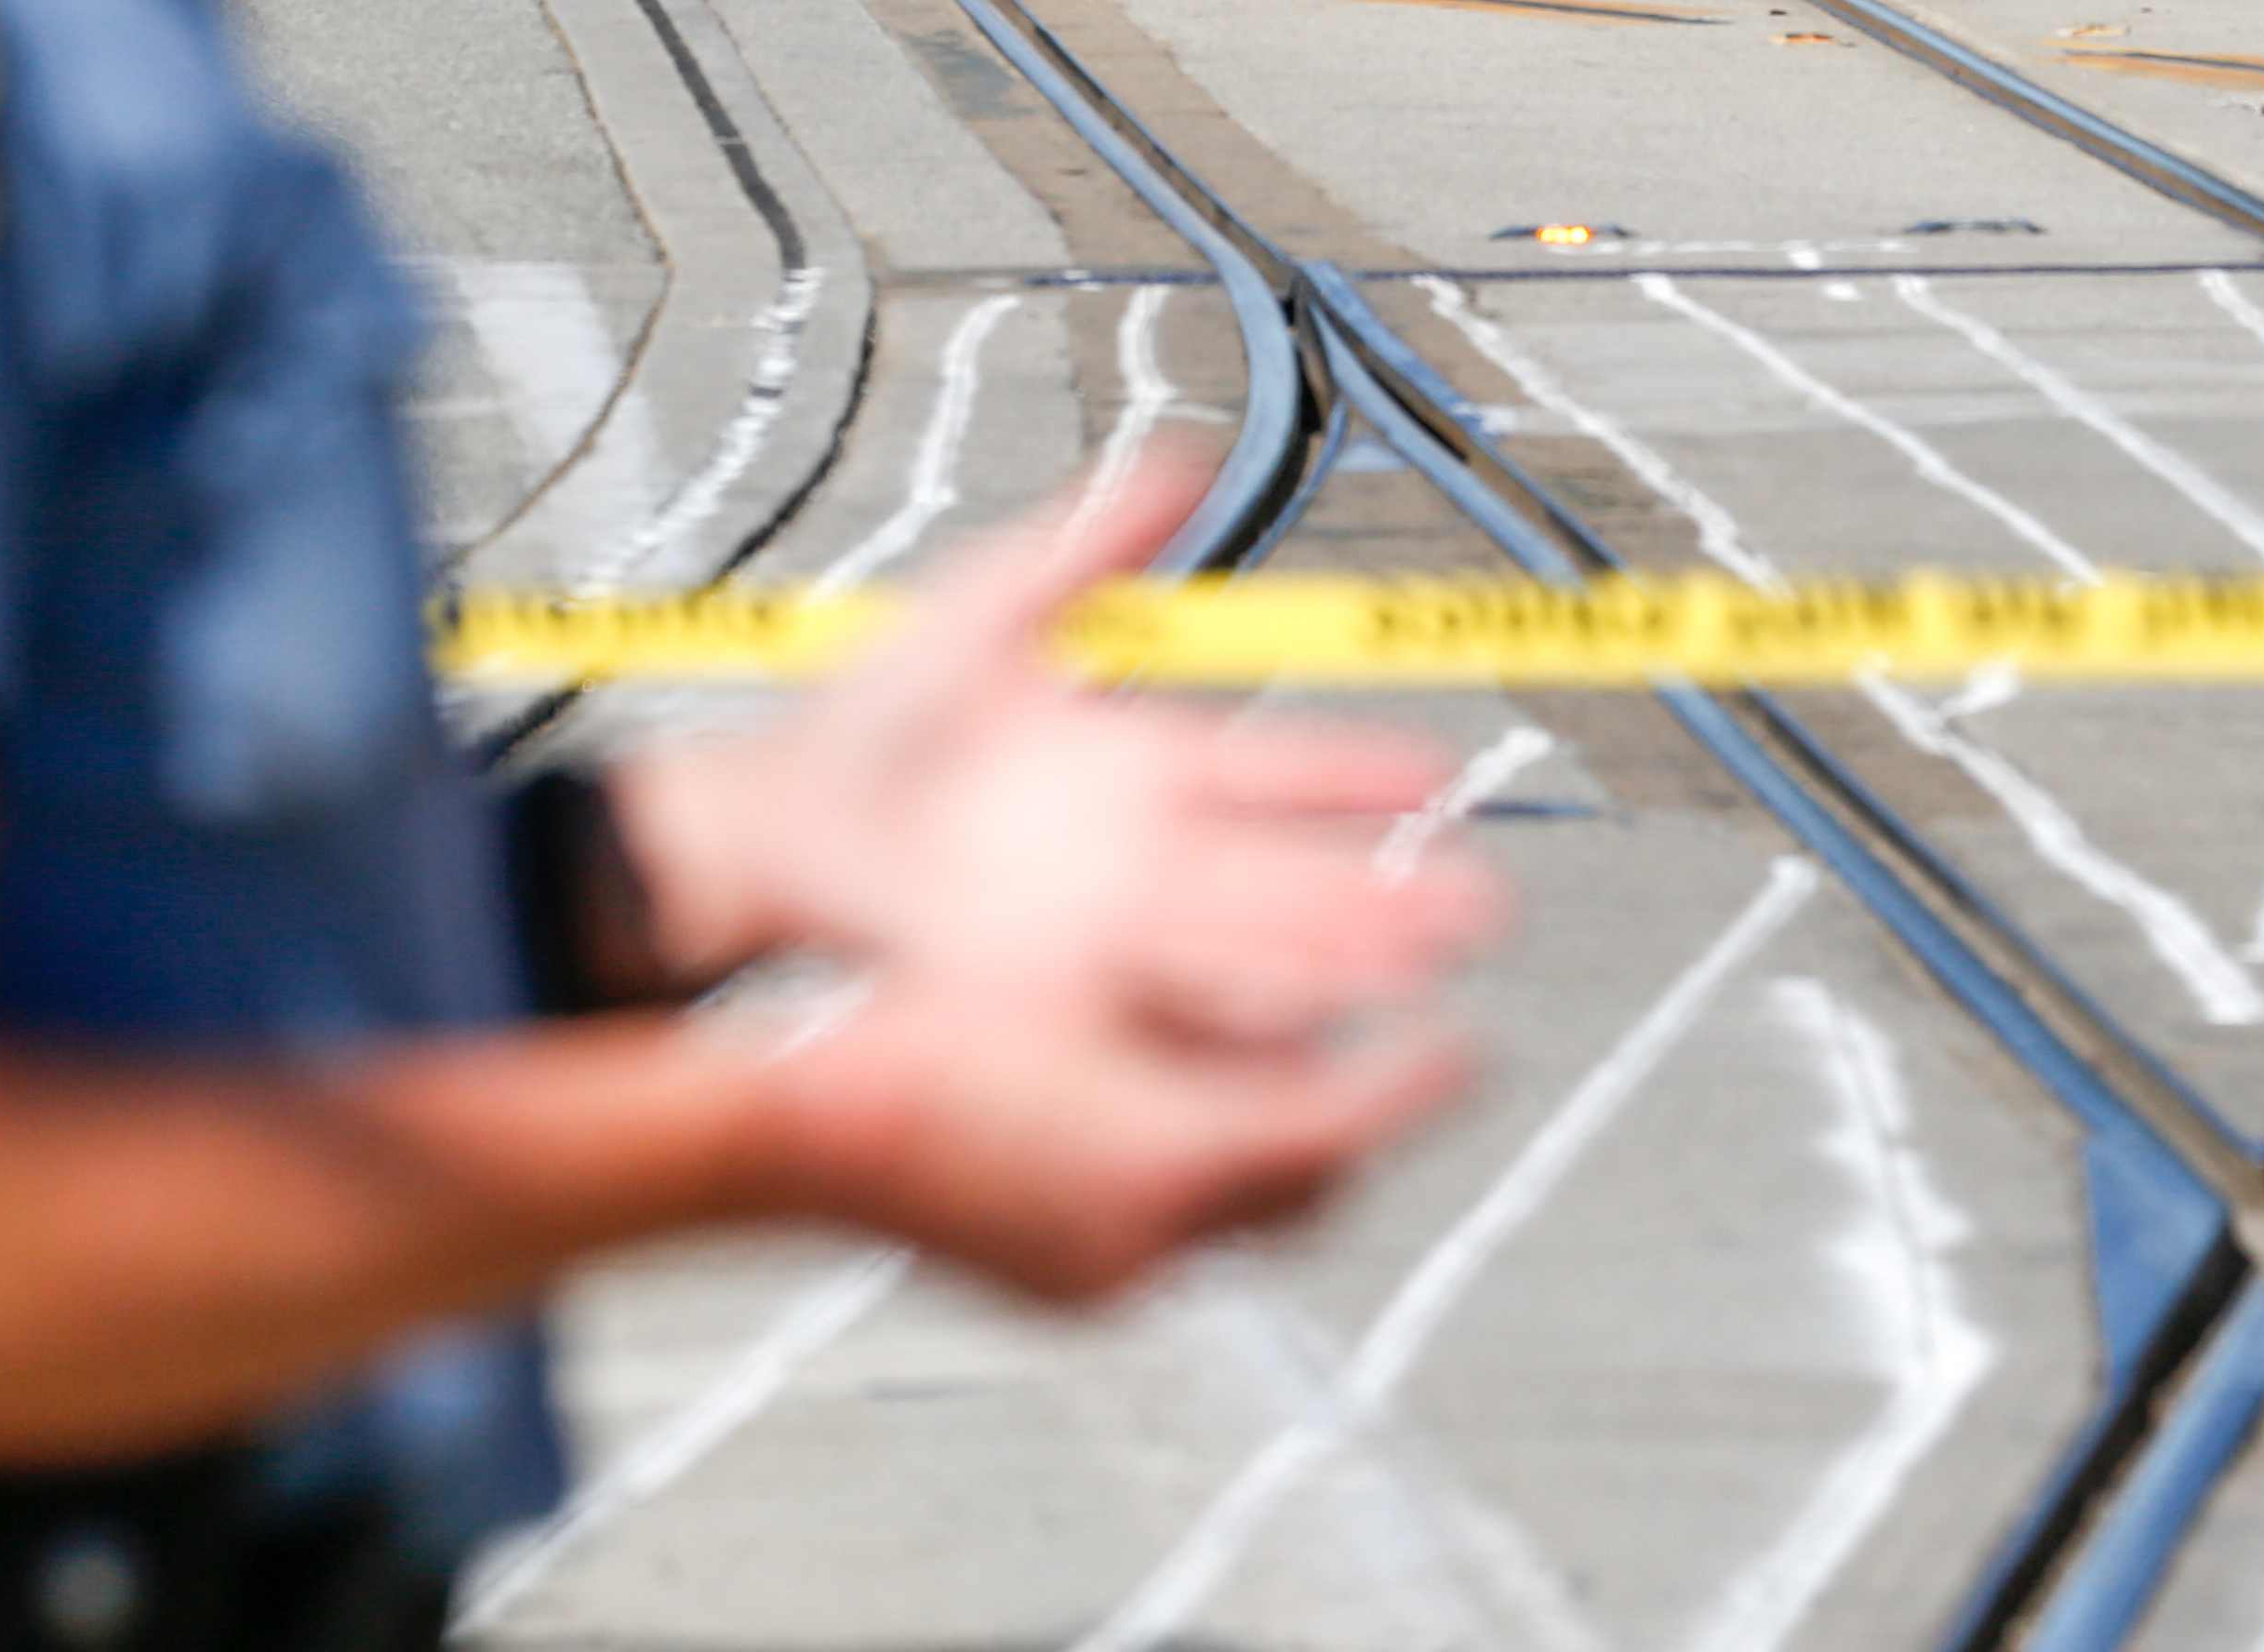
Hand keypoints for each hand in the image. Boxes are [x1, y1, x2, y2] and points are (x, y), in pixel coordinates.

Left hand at [625, 456, 1506, 1039]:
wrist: (762, 837)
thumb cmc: (862, 728)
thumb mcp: (984, 612)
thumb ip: (1088, 543)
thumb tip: (1186, 455)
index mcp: (1142, 765)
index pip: (1280, 769)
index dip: (1358, 773)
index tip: (1440, 776)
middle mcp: (1143, 855)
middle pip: (1290, 876)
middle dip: (1387, 892)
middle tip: (1479, 907)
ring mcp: (1105, 932)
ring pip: (1245, 951)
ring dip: (1333, 966)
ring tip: (1416, 975)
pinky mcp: (1057, 995)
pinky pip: (1168, 1013)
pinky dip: (1236, 1023)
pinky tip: (1300, 1035)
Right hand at [753, 958, 1468, 1304]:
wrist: (795, 1120)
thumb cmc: (917, 1029)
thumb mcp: (1086, 974)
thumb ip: (1216, 982)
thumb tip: (1326, 980)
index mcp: (1163, 1162)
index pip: (1342, 1130)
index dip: (1418, 1082)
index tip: (1468, 1045)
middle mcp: (1146, 1242)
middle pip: (1303, 1193)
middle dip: (1357, 1127)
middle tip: (1392, 1065)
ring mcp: (1097, 1276)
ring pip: (1239, 1219)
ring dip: (1278, 1153)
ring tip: (1296, 1084)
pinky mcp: (1058, 1288)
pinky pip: (1169, 1240)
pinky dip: (1201, 1180)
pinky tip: (1179, 1118)